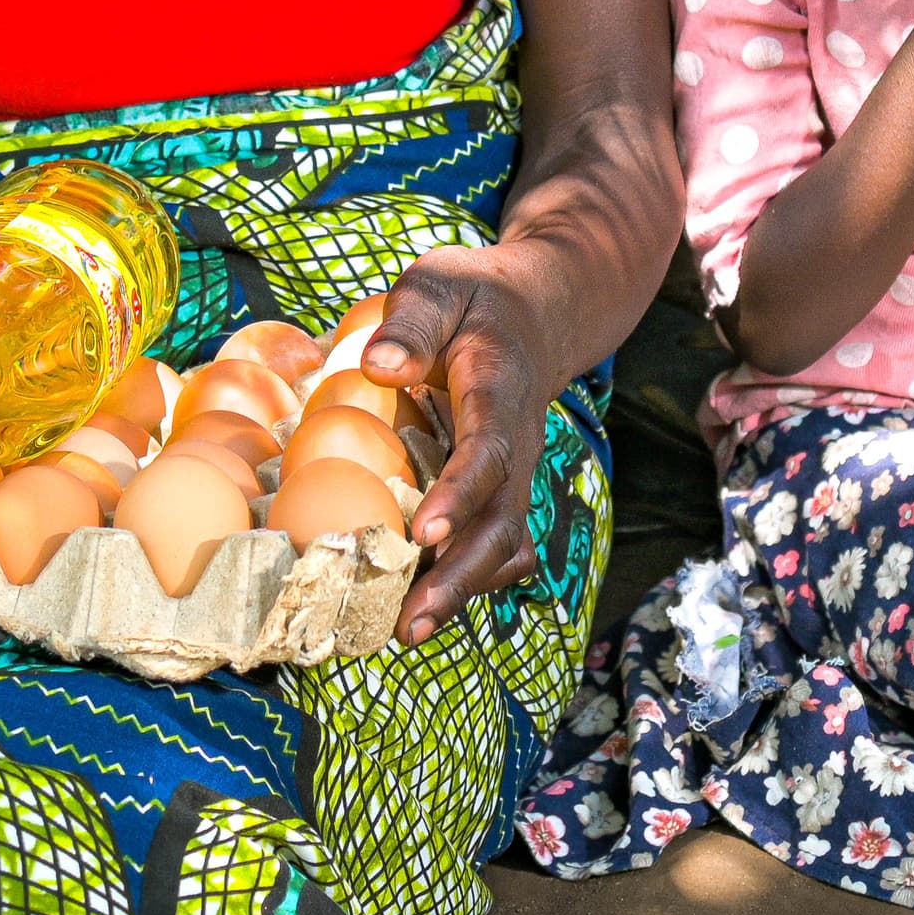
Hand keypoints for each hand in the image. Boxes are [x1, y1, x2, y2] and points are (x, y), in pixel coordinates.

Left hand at [357, 243, 563, 644]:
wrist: (537, 311)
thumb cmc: (474, 296)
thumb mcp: (439, 283)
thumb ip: (412, 321)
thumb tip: (377, 367)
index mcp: (500, 389)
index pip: (488, 450)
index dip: (459, 495)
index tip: (424, 535)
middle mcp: (519, 442)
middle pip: (503, 521)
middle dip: (460, 577)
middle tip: (409, 623)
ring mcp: (517, 472)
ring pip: (504, 544)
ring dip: (462, 591)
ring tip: (405, 631)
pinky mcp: (505, 489)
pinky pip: (499, 546)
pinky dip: (467, 581)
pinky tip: (418, 606)